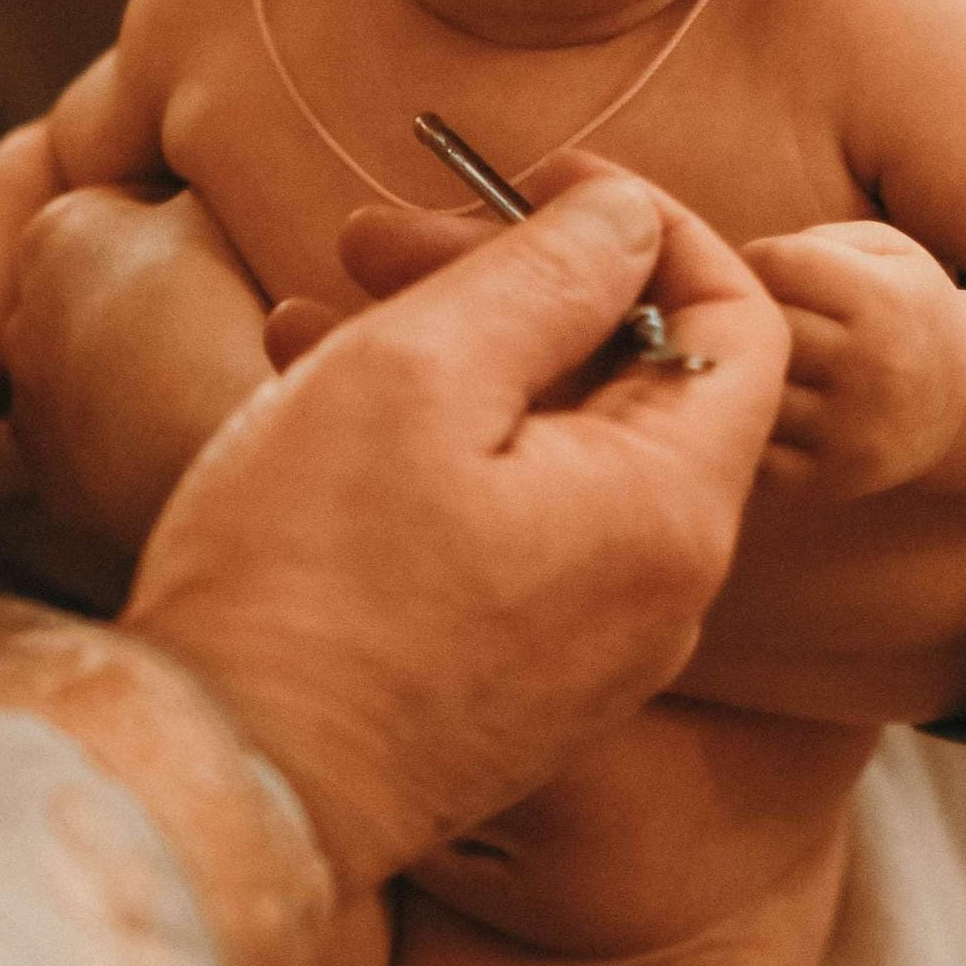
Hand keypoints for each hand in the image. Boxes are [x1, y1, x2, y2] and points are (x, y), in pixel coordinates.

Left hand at [2, 184, 271, 584]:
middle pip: (95, 298)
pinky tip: (187, 441)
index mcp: (59, 232)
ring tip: (206, 386)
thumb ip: (190, 189)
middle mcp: (21, 316)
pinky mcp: (56, 483)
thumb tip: (188, 191)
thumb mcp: (214, 207)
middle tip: (220, 322)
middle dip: (144, 306)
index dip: (186, 233)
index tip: (232, 257)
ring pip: (89, 379)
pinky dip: (133, 446)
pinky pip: (96, 453)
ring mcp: (32, 406)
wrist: (211, 434)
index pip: (124, 215)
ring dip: (133, 378)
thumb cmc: (221, 306)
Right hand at [125, 159, 789, 896]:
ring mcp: (593, 650)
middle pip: (634, 384)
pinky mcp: (520, 685)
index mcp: (671, 512)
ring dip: (450, 360)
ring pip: (553, 451)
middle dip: (513, 285)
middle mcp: (662, 593)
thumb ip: (546, 275)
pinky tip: (315, 407)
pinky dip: (434, 452)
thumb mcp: (419, 374)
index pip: (742, 320)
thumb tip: (628, 217)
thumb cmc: (307, 580)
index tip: (539, 178)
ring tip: (309, 312)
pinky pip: (511, 528)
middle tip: (373, 240)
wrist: (223, 788)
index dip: (651, 226)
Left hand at [743, 218, 965, 496]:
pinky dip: (744, 424)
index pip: (777, 262)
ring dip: (739, 369)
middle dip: (744, 311)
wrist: (961, 401)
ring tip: (750, 356)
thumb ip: (818, 241)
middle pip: (761, 322)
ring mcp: (851, 431)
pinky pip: (752, 447)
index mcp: (884, 302)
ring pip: (751, 386)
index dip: (759, 260)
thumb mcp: (887, 251)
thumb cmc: (903, 307)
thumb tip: (745, 269)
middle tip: (750, 312)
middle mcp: (873, 368)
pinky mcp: (829, 480)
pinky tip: (758, 406)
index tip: (768, 272)